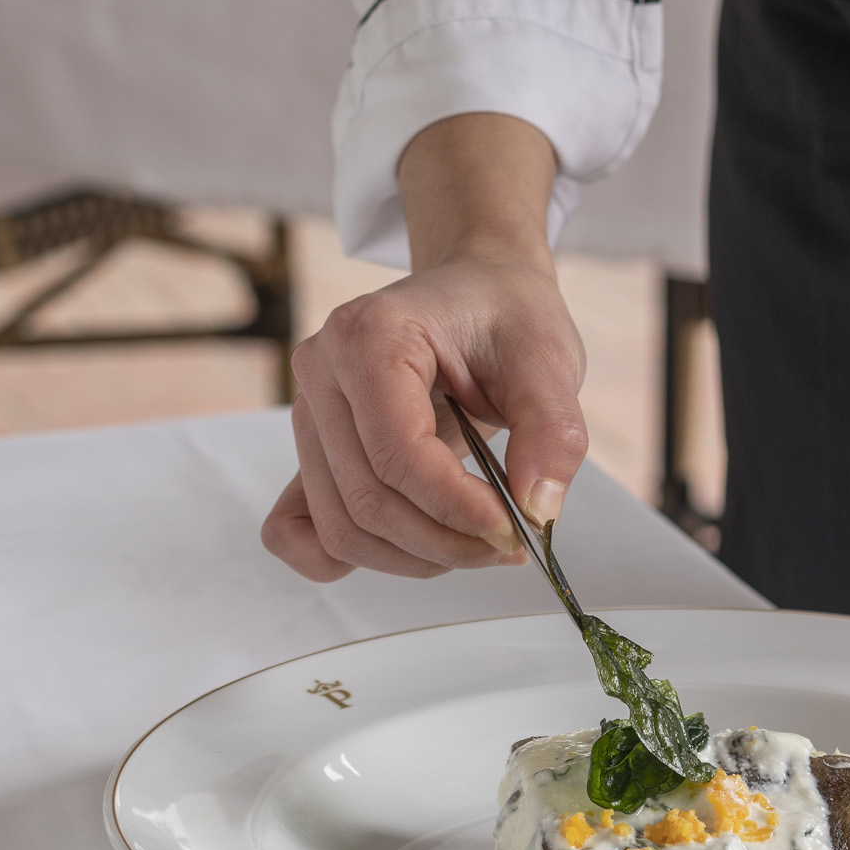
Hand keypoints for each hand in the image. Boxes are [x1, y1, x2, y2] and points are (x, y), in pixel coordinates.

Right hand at [263, 113, 587, 582]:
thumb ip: (551, 433)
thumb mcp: (549, 359)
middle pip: (367, 500)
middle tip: (509, 543)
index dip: (457, 507)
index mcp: (368, 335)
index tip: (515, 527)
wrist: (476, 293)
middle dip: (444, 540)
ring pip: (341, 527)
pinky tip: (412, 546)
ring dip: (413, 556)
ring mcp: (307, 414)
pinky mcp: (312, 450)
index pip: (398, 454)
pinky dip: (352, 556)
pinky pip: (298, 529)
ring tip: (476, 541)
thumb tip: (536, 509)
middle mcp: (320, 372)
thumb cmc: (504, 316)